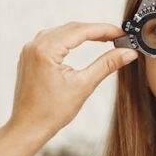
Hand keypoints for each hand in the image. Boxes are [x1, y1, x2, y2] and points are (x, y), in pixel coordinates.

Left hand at [0, 22, 136, 155]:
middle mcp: (34, 45)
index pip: (81, 31)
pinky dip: (68, 40)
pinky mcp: (29, 56)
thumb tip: (128, 53)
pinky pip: (51, 40)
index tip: (122, 34)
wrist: (28, 128)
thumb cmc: (51, 112)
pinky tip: (80, 44)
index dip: (104, 30)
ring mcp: (29, 50)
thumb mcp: (83, 86)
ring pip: (61, 32)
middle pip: (71, 28)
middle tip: (117, 37)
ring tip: (103, 39)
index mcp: (45, 50)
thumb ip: (106, 65)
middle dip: (95, 31)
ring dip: (82, 33)